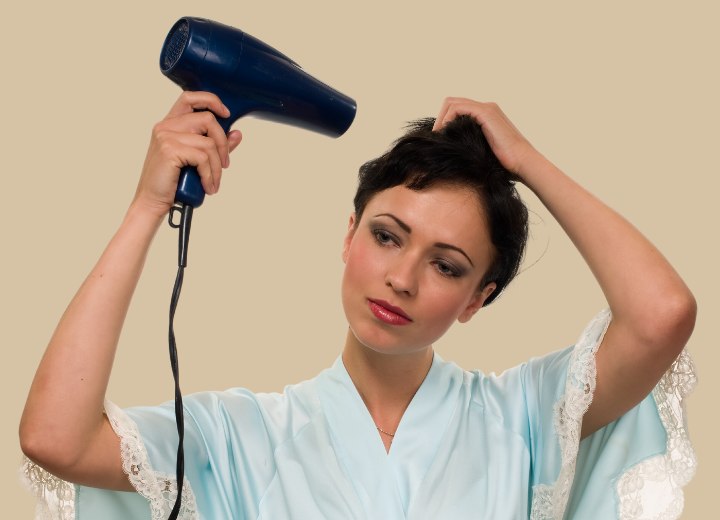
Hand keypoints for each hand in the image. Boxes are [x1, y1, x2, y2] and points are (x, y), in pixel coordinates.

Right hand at [133, 91, 242, 216]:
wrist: (152, 202)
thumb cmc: (172, 182)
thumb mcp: (196, 160)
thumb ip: (215, 145)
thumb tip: (237, 133)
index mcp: (170, 124)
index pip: (190, 98)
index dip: (211, 101)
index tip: (226, 114)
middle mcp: (166, 126)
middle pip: (207, 119)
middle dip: (223, 144)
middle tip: (224, 164)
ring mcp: (166, 137)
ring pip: (208, 143)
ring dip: (217, 167)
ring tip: (214, 182)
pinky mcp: (169, 150)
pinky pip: (203, 158)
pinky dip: (210, 175)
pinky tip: (208, 187)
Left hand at [432, 97, 541, 180]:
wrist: (523, 164)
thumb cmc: (505, 165)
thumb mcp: (482, 153)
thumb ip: (469, 146)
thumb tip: (450, 153)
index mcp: (487, 116)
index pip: (458, 110)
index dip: (445, 122)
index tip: (439, 140)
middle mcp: (487, 108)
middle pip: (452, 103)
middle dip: (440, 119)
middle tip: (435, 138)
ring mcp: (487, 108)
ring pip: (452, 103)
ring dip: (441, 119)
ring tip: (437, 137)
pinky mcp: (486, 113)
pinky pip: (457, 108)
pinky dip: (446, 119)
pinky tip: (444, 134)